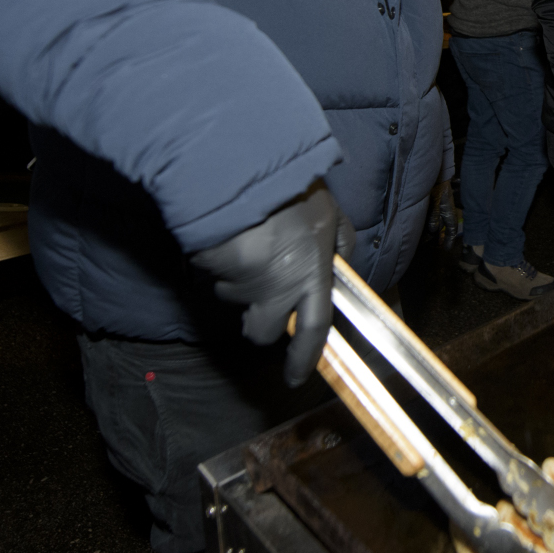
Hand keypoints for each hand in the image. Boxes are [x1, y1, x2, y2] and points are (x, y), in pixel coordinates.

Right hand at [190, 181, 354, 386]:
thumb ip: (339, 241)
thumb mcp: (328, 211)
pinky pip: (215, 276)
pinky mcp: (211, 271)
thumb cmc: (291, 191)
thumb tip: (343, 262)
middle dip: (261, 322)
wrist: (242, 174)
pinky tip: (229, 238)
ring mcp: (240, 283)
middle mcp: (275, 289)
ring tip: (249, 244)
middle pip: (263, 332)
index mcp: (310, 276)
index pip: (313, 330)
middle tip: (263, 295)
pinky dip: (221, 265)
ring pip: (236, 299)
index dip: (304, 358)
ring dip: (240, 284)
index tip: (295, 378)